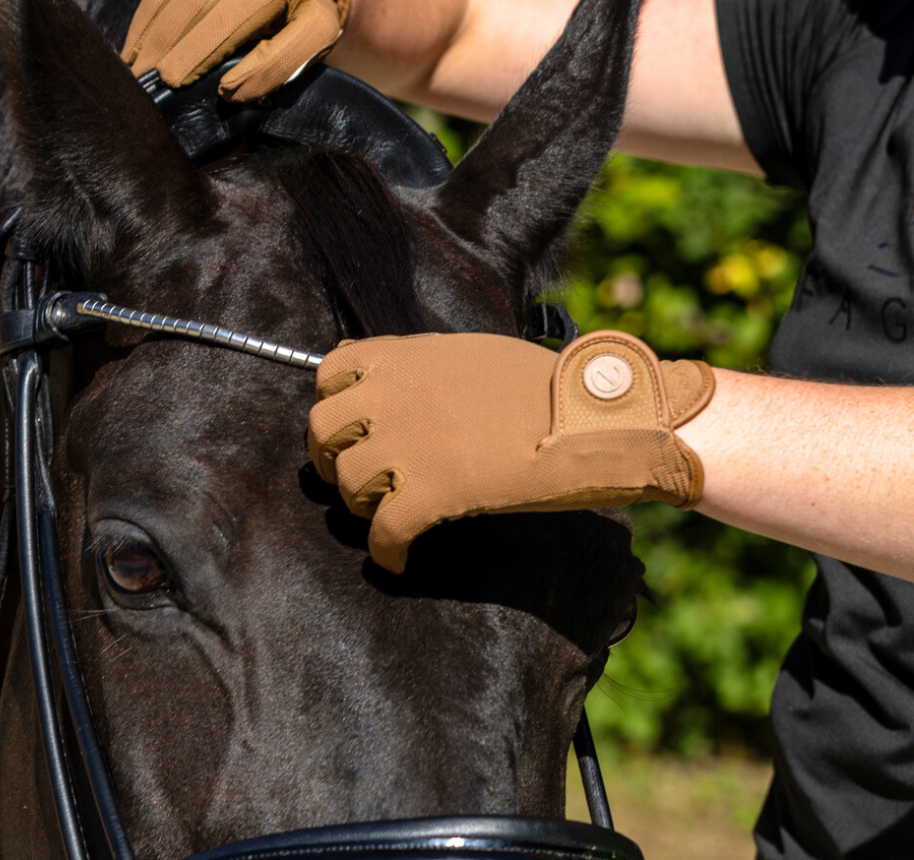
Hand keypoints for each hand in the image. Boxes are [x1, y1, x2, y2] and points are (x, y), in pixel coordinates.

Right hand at [121, 0, 349, 101]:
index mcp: (301, 1)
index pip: (266, 33)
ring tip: (138, 70)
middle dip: (183, 49)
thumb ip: (277, 71)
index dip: (238, 61)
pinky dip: (150, 12)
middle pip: (216, 11)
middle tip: (156, 86)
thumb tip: (230, 93)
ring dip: (158, 34)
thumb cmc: (299, 24)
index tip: (211, 90)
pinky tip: (136, 42)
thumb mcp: (307, 51)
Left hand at [308, 330, 714, 572]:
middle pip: (322, 432)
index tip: (351, 427)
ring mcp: (409, 443)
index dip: (333, 404)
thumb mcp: (467, 352)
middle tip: (359, 477)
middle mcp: (393, 395)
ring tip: (389, 513)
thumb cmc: (541, 384)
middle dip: (331, 458)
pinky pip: (383, 532)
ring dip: (362, 505)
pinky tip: (398, 560)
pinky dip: (385, 552)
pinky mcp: (433, 492)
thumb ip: (413, 362)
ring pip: (348, 484)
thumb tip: (362, 360)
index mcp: (404, 357)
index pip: (329, 373)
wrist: (591, 415)